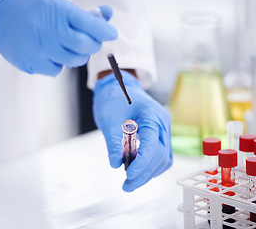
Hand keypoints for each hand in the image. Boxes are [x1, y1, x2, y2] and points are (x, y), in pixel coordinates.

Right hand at [0, 0, 116, 75]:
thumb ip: (82, 13)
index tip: (111, 33)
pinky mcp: (29, 63)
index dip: (105, 31)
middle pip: (84, 47)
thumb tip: (107, 16)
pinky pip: (55, 69)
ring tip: (64, 44)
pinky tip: (48, 51)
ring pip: (71, 61)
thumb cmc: (29, 5)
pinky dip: (57, 62)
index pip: (91, 25)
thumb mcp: (56, 2)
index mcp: (57, 12)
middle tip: (89, 41)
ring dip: (75, 55)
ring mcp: (38, 49)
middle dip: (92, 45)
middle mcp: (48, 31)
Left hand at [93, 71, 172, 191]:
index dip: (142, 162)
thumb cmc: (113, 99)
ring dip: (148, 173)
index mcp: (152, 115)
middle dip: (144, 173)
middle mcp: (162, 123)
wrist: (117, 88)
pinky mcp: (159, 135)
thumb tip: (115, 164)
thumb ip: (113, 142)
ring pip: (163, 158)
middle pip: (159, 155)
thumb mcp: (109, 120)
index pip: (152, 144)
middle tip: (126, 185)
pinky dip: (151, 167)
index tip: (128, 174)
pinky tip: (138, 173)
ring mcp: (163, 129)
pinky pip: (161, 156)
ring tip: (130, 182)